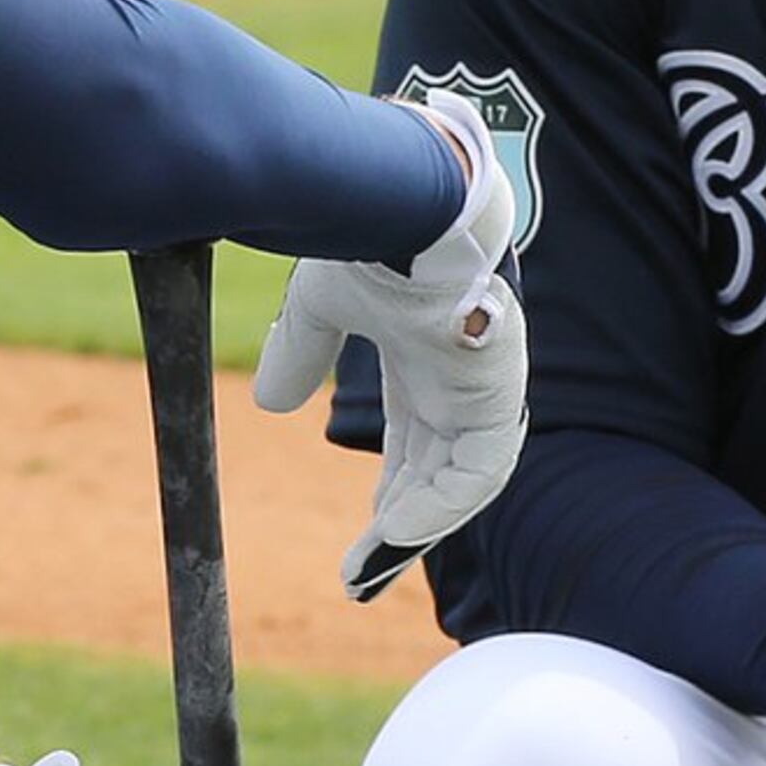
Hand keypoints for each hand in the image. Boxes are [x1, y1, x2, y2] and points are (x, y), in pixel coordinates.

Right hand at [252, 90, 528, 600]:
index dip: (392, 491)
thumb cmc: (368, 233)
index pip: (416, 443)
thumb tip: (268, 403)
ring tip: (371, 566)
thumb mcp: (320, 305)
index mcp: (425, 359)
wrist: (405, 193)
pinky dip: (439, 505)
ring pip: (461, 479)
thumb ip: (300, 352)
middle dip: (402, 523)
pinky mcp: (497, 388)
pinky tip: (396, 532)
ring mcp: (485, 385)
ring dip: (418, 525)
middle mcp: (460, 378)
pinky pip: (479, 468)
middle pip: (438, 470)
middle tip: (360, 572)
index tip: (364, 532)